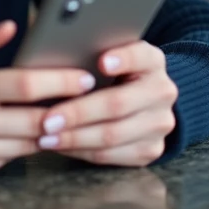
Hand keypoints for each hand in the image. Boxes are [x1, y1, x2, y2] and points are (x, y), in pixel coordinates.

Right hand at [0, 18, 96, 181]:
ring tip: (69, 115)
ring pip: (26, 145)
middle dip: (66, 111)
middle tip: (89, 100)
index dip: (59, 82)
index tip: (85, 77)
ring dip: (51, 131)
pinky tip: (37, 133)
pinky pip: (9, 159)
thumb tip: (11, 27)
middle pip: (33, 121)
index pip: (23, 86)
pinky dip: (26, 147)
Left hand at [36, 41, 177, 166]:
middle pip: (117, 103)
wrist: (142, 103)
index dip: (123, 58)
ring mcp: (160, 123)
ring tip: (46, 136)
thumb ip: (91, 53)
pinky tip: (59, 145)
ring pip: (112, 135)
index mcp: (153, 61)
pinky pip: (110, 155)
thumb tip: (53, 56)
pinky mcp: (151, 149)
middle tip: (48, 119)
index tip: (101, 62)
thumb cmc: (111, 75)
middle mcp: (162, 92)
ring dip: (74, 137)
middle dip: (78, 113)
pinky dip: (80, 151)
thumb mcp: (109, 57)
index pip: (141, 56)